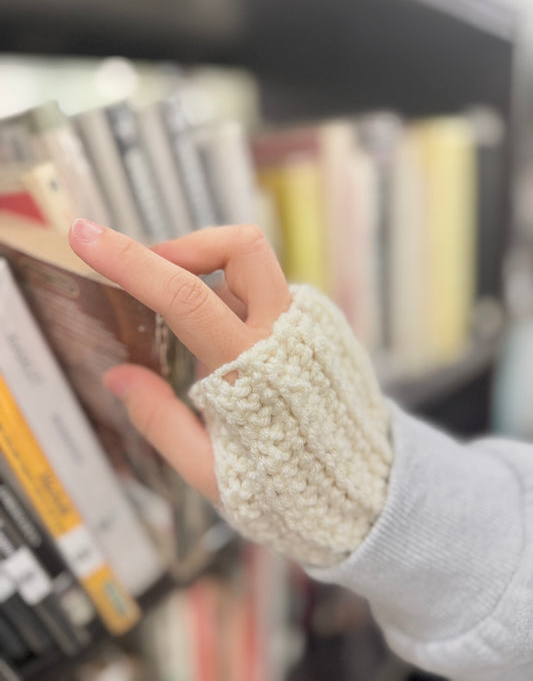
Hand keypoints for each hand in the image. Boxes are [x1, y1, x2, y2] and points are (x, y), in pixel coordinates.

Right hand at [69, 220, 290, 503]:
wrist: (365, 490)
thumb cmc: (287, 488)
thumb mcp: (211, 471)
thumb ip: (161, 420)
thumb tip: (119, 374)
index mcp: (249, 370)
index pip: (183, 296)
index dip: (129, 260)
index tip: (85, 233)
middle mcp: (284, 334)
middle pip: (239, 246)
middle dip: (186, 245)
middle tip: (153, 276)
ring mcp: (306, 326)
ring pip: (253, 263)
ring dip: (208, 270)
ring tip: (183, 312)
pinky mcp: (318, 328)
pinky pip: (266, 292)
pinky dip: (231, 296)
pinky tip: (220, 335)